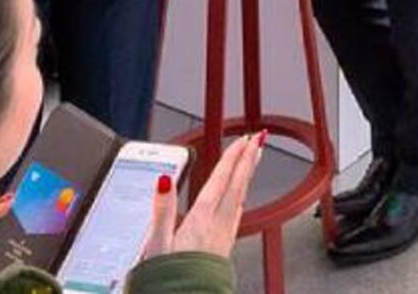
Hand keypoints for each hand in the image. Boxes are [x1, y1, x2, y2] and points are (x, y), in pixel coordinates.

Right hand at [144, 132, 266, 259]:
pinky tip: (238, 198)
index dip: (233, 158)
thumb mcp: (157, 243)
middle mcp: (217, 225)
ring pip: (240, 197)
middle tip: (260, 139)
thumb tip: (164, 180)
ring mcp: (223, 235)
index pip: (221, 180)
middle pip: (237, 185)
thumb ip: (161, 209)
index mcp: (201, 219)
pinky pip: (235, 213)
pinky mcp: (222, 246)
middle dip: (248, 160)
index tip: (245, 140)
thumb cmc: (170, 278)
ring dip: (246, 175)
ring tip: (253, 160)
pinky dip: (239, 196)